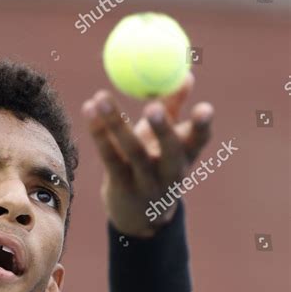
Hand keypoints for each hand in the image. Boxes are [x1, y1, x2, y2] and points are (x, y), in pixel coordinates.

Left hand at [81, 72, 213, 236]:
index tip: (204, 108)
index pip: (199, 140)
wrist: (140, 217)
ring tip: (101, 97)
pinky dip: (99, 133)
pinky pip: (110, 158)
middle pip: (170, 151)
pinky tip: (88, 109)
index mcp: (187, 156)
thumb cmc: (155, 165)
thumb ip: (174, 107)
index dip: (202, 126)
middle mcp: (171, 173)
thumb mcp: (167, 140)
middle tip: (153, 106)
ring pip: (133, 152)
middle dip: (163, 129)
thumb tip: (186, 74)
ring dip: (116, 123)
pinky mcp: (122, 187)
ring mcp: (146, 183)